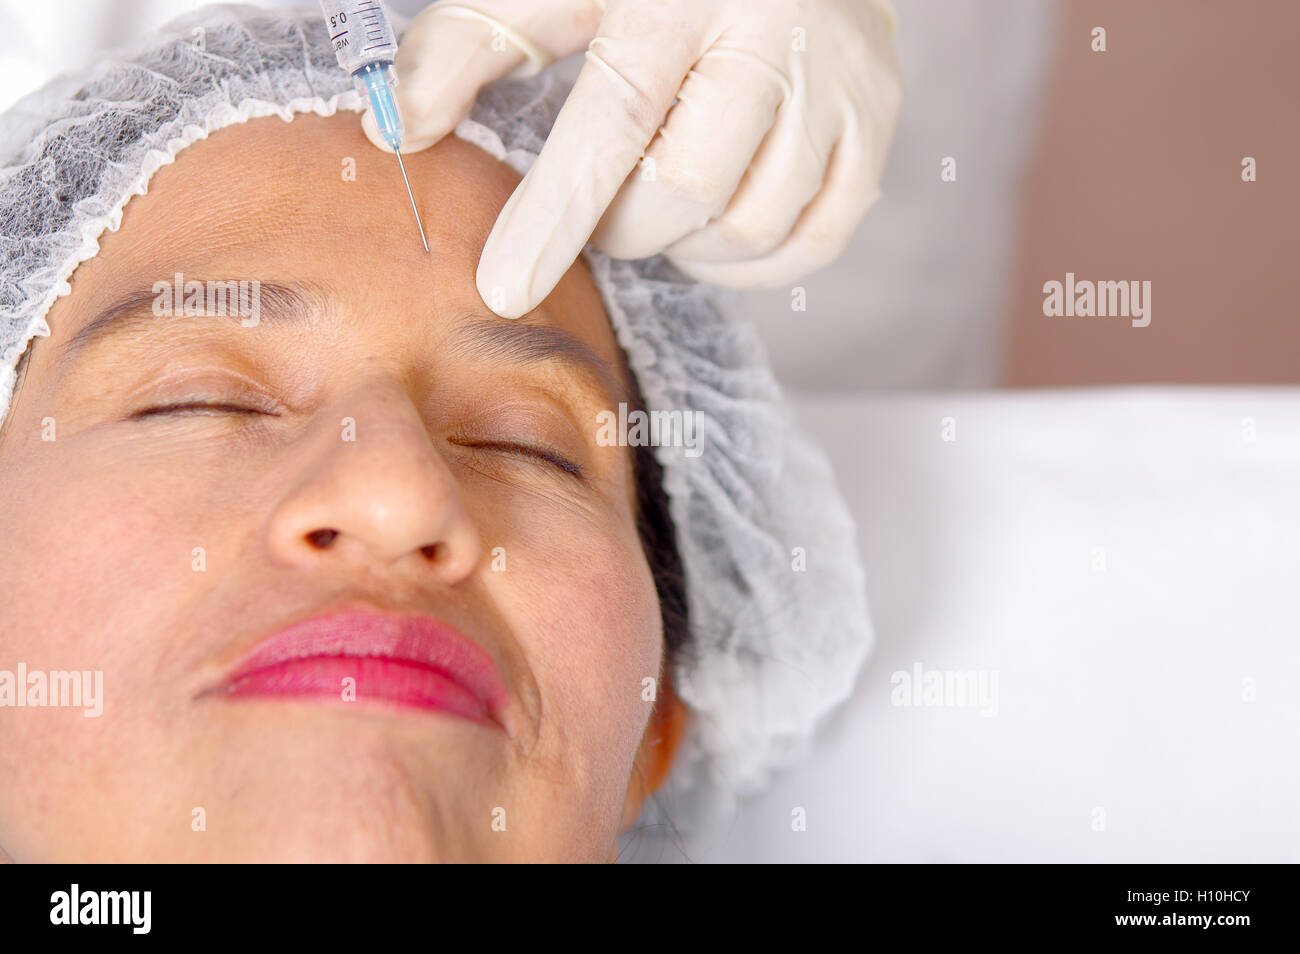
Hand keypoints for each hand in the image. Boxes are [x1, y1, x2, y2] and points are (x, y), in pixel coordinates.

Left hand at [362, 0, 901, 318]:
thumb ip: (468, 44)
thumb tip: (397, 131)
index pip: (612, 124)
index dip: (553, 218)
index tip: (503, 291)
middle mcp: (774, 35)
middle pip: (683, 194)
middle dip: (617, 227)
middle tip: (594, 208)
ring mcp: (840, 83)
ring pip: (748, 228)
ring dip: (681, 245)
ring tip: (653, 205)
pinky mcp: (876, 125)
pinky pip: (813, 241)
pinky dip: (750, 261)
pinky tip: (711, 229)